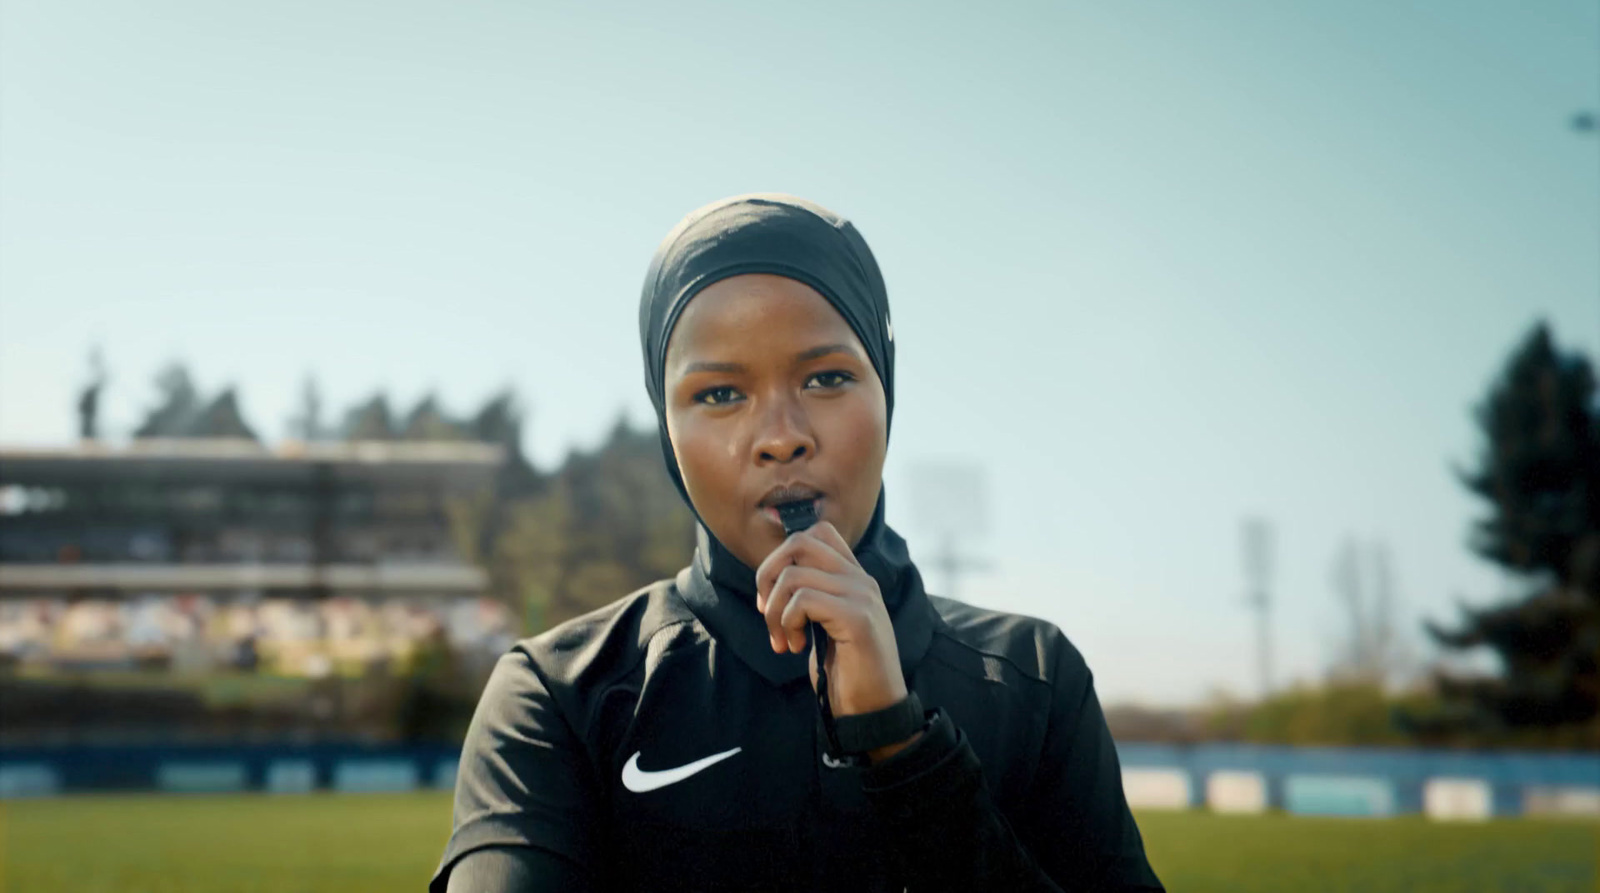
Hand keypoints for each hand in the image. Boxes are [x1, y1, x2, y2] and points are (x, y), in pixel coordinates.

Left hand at [754, 521, 908, 718]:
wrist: (874, 710)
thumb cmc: (847, 671)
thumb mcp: (826, 624)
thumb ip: (812, 595)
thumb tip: (771, 579)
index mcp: (855, 577)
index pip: (818, 532)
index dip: (782, 556)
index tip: (773, 595)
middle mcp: (861, 579)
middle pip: (800, 542)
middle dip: (767, 575)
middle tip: (765, 611)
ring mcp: (862, 595)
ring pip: (793, 575)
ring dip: (774, 610)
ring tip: (783, 639)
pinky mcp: (857, 618)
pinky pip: (803, 600)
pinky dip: (788, 623)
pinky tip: (797, 647)